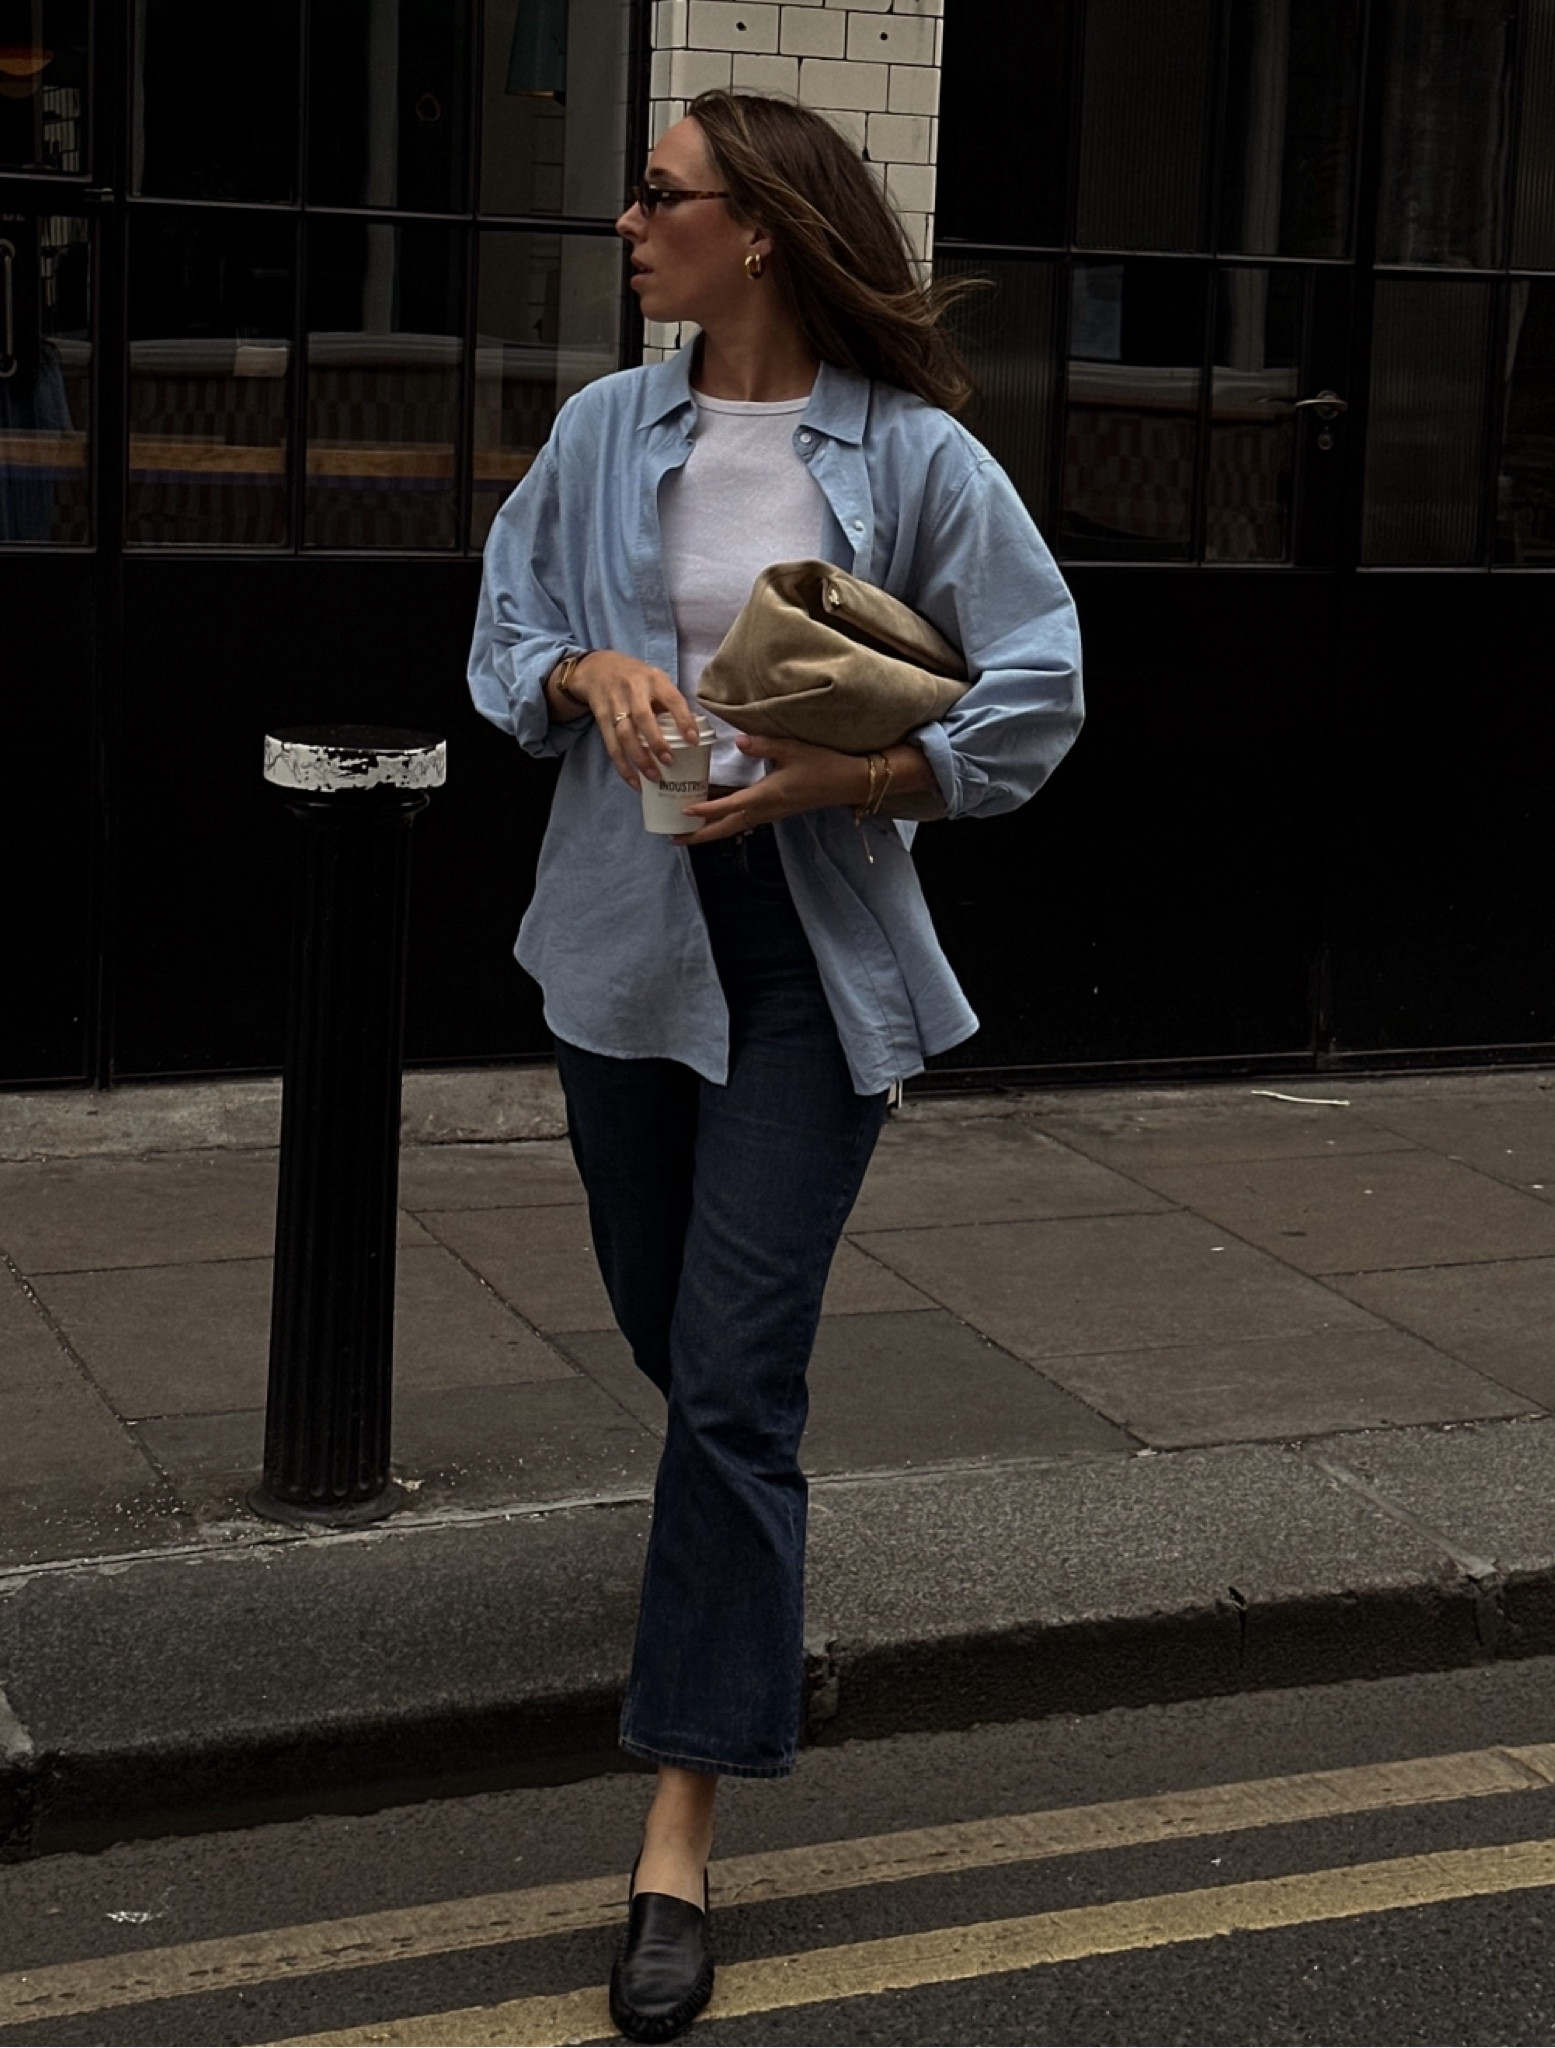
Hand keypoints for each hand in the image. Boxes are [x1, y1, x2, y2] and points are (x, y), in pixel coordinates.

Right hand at [567, 651, 701, 789]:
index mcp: (654, 679)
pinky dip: (623, 767)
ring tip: (654, 776)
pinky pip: (612, 746)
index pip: (672, 699)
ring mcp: (615, 704)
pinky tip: (635, 781)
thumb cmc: (636, 678)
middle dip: (657, 742)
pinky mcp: (601, 719)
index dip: (683, 719)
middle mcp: (633, 690)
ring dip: (640, 758)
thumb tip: (692, 731)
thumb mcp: (655, 679)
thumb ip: (670, 701)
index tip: (693, 740)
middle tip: (670, 762)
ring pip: (625, 734)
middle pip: (643, 718)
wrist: (598, 668)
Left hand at [673, 734, 868, 844]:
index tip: (684, 812)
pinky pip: (745, 819)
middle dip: (700, 835)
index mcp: (768, 795)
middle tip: (675, 838)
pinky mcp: (776, 811)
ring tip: (687, 831)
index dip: (706, 811)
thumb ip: (763, 744)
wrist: (847, 782)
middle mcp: (767, 809)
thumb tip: (737, 741)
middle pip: (727, 828)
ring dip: (711, 831)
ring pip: (735, 826)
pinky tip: (715, 814)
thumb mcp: (793, 748)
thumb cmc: (823, 764)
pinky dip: (726, 820)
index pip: (730, 806)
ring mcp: (771, 813)